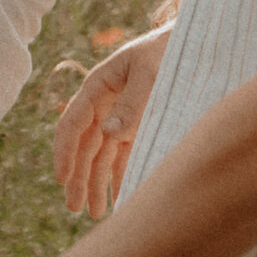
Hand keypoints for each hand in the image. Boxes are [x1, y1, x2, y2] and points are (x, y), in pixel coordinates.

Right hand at [53, 26, 171, 217]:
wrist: (195, 43)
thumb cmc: (168, 51)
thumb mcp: (150, 73)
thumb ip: (132, 103)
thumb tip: (108, 133)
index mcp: (99, 85)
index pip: (74, 122)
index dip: (65, 151)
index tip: (61, 179)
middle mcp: (106, 103)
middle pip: (86, 145)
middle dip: (79, 177)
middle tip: (76, 208)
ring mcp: (122, 116)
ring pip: (102, 154)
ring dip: (97, 182)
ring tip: (95, 213)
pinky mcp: (139, 126)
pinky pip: (124, 154)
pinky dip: (121, 175)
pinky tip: (121, 196)